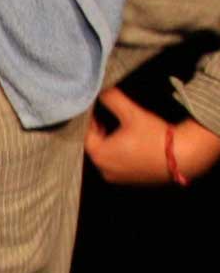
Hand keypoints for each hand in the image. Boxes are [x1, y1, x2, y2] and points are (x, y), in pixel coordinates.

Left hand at [86, 87, 219, 184]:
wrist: (185, 156)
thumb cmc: (155, 135)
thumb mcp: (132, 112)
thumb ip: (112, 99)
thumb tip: (101, 91)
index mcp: (99, 155)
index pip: (86, 133)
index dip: (91, 119)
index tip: (97, 109)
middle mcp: (104, 170)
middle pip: (96, 146)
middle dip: (100, 131)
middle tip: (107, 117)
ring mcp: (118, 178)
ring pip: (108, 155)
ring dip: (111, 142)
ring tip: (122, 129)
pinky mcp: (132, 182)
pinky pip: (120, 164)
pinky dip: (122, 153)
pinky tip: (134, 143)